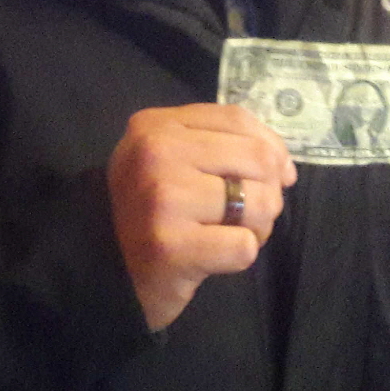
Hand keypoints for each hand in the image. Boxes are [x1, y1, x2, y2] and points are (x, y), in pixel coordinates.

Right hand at [107, 105, 295, 331]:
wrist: (105, 270)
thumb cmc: (150, 211)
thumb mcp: (171, 159)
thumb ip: (221, 145)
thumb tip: (284, 165)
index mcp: (155, 125)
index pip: (237, 119)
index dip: (272, 146)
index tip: (280, 173)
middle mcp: (156, 153)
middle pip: (257, 159)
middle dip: (268, 191)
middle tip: (246, 214)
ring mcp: (163, 198)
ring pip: (259, 203)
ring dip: (258, 226)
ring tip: (229, 234)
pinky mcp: (171, 245)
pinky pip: (244, 246)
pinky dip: (240, 255)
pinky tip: (215, 256)